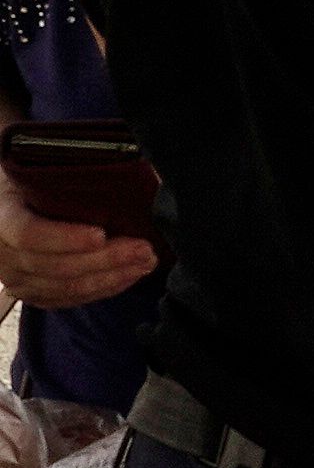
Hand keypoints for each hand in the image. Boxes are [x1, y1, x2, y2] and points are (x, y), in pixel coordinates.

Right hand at [0, 173, 152, 311]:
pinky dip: (102, 289)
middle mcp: (2, 253)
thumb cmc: (32, 180)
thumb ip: (71, 172)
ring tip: (145, 262)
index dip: (64, 238)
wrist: (8, 203)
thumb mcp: (39, 168)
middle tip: (144, 248)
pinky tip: (128, 276)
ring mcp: (14, 278)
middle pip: (54, 266)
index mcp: (2, 215)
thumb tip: (134, 168)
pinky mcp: (31, 292)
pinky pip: (68, 299)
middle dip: (105, 259)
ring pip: (65, 287)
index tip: (101, 234)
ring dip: (111, 277)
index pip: (28, 233)